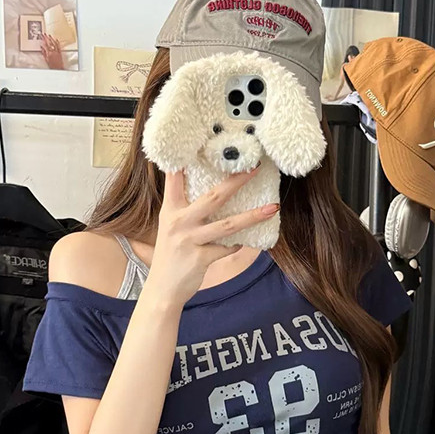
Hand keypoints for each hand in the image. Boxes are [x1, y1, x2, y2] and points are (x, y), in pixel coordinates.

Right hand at [40, 34, 64, 69]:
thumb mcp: (46, 59)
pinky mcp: (60, 52)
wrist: (58, 68)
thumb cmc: (52, 65)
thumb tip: (41, 47)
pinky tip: (56, 39)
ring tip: (49, 35)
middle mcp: (53, 52)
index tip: (41, 36)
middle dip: (46, 38)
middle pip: (49, 43)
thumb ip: (43, 53)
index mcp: (49, 53)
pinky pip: (59, 46)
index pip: (45, 45)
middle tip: (44, 34)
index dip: (43, 40)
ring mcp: (57, 52)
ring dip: (51, 39)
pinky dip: (57, 42)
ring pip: (54, 44)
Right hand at [146, 168, 275, 307]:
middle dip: (236, 181)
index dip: (185, 161)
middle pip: (213, 197)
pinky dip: (236, 244)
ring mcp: (190, 240)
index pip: (175, 179)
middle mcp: (179, 222)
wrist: (163, 289)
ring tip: (272, 208)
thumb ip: (185, 209)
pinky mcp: (201, 258)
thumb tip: (211, 193)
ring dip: (252, 216)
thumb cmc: (170, 256)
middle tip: (255, 169)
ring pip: (228, 225)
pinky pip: (227, 247)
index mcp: (170, 210)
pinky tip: (241, 243)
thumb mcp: (170, 228)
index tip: (201, 144)